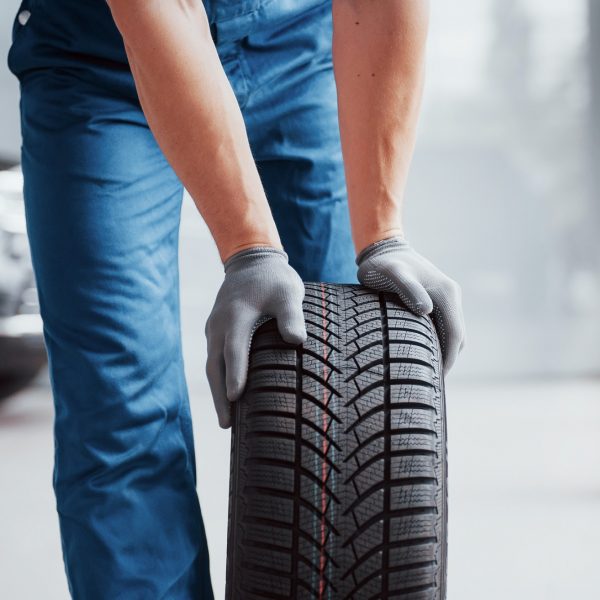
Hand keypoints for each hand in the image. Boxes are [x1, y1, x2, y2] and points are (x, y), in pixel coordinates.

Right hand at [205, 247, 306, 427]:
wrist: (251, 262)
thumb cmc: (274, 280)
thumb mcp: (288, 293)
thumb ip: (291, 316)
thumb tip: (297, 342)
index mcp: (236, 316)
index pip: (234, 349)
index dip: (236, 374)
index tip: (235, 397)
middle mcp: (219, 325)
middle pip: (215, 365)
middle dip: (219, 396)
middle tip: (226, 425)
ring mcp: (214, 328)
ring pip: (212, 365)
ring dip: (217, 391)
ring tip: (226, 419)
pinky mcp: (216, 331)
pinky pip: (214, 358)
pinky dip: (218, 378)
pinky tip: (227, 394)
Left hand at [356, 236, 465, 373]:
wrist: (383, 246)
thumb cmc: (383, 263)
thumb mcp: (392, 274)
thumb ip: (408, 289)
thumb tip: (426, 311)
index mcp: (446, 293)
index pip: (455, 333)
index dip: (448, 358)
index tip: (437, 378)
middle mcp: (450, 294)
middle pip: (457, 336)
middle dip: (448, 359)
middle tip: (430, 382)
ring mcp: (445, 296)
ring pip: (452, 332)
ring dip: (444, 351)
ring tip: (427, 372)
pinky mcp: (436, 298)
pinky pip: (443, 325)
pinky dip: (438, 341)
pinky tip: (423, 353)